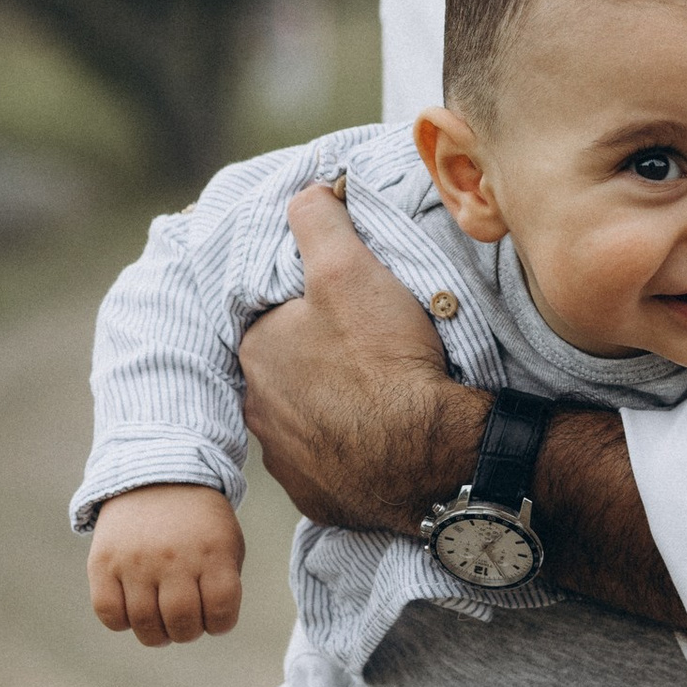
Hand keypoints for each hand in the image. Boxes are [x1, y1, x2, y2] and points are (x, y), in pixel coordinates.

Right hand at [88, 482, 243, 644]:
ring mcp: (135, 560)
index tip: (214, 614)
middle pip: (182, 624)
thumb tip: (206, 625)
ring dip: (156, 633)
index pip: (221, 612)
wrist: (154, 477)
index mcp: (212, 552)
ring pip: (145, 624)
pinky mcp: (103, 562)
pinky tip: (132, 608)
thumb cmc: (197, 524)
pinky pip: (109, 613)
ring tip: (159, 619)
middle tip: (184, 620)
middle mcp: (173, 557)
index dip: (220, 624)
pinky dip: (122, 623)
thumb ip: (223, 584)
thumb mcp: (226, 543)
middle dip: (187, 632)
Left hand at [240, 185, 482, 534]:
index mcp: (257, 350)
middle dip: (318, 359)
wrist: (429, 456)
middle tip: (369, 352)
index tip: (347, 310)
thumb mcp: (349, 269)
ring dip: (331, 407)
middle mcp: (257, 408)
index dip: (311, 308)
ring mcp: (286, 459)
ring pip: (304, 419)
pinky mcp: (317, 495)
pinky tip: (379, 439)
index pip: (274, 318)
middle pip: (288, 369)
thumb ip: (318, 220)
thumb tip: (304, 191)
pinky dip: (348, 452)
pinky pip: (328, 465)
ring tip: (378, 397)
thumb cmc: (384, 359)